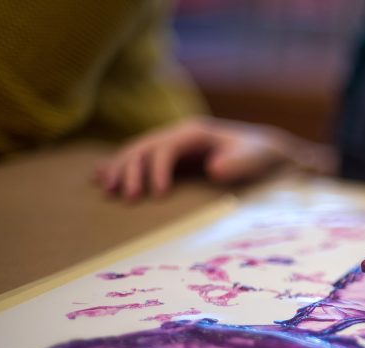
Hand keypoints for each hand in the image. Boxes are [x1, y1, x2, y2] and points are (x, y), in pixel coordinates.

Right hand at [95, 117, 336, 199]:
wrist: (266, 151)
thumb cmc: (260, 154)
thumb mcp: (254, 157)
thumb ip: (238, 163)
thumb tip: (214, 169)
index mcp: (194, 132)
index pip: (165, 148)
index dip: (157, 169)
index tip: (158, 195)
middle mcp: (178, 135)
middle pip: (143, 148)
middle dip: (130, 170)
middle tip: (126, 198)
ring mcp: (172, 144)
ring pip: (136, 152)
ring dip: (118, 169)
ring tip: (105, 190)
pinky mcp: (171, 157)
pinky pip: (139, 159)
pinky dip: (118, 166)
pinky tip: (98, 176)